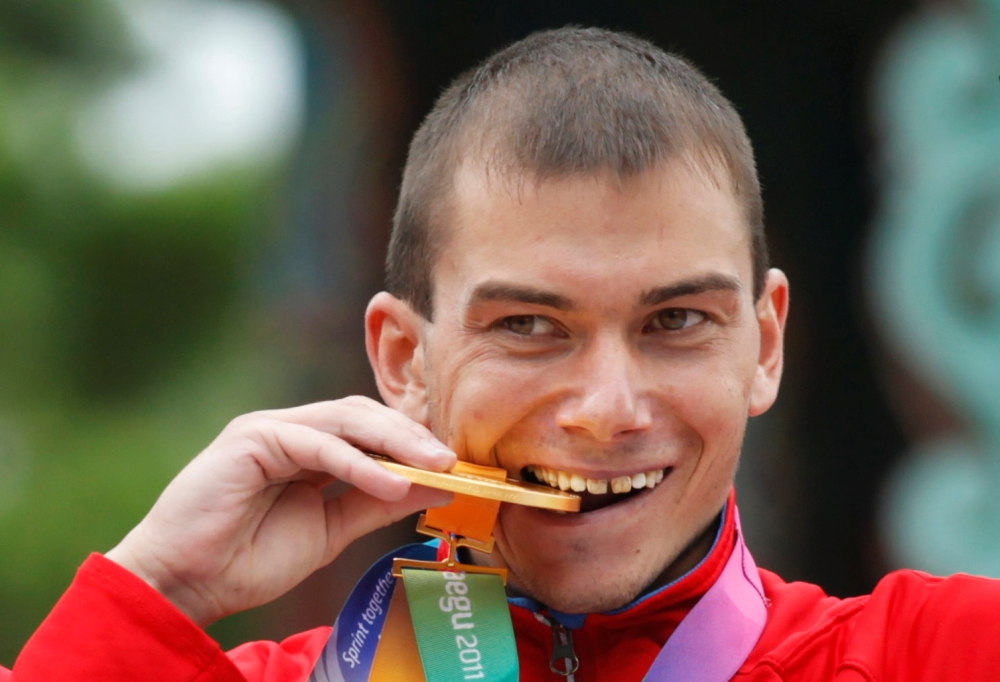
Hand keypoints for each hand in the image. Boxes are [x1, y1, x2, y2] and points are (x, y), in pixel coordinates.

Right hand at [105, 397, 454, 625]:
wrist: (186, 583)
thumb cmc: (249, 560)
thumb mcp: (331, 530)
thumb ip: (378, 503)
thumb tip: (436, 485)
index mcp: (307, 447)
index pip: (370, 429)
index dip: (412, 441)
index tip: (455, 464)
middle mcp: (290, 429)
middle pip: (363, 415)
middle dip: (411, 436)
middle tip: (453, 461)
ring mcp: (269, 428)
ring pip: (345, 420)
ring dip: (394, 442)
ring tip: (433, 465)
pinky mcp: (251, 438)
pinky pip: (317, 445)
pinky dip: (357, 463)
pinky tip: (388, 483)